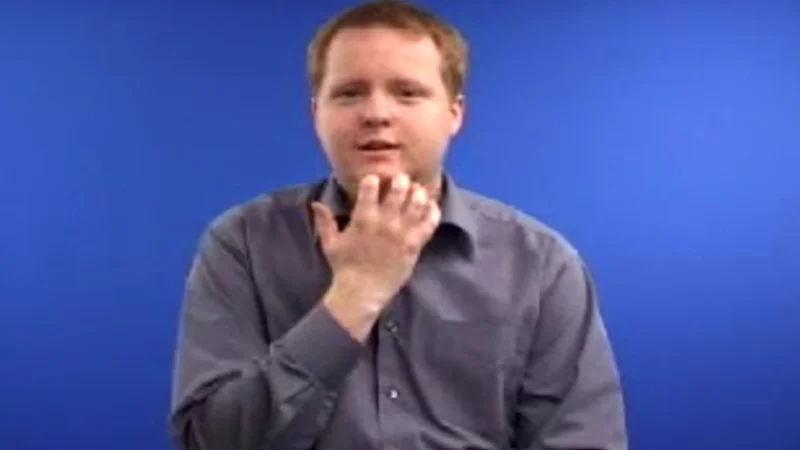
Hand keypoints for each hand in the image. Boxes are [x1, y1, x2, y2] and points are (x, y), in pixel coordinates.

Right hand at [311, 173, 440, 312]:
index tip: (375, 179)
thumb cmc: (345, 267)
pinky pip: (429, 223)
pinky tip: (431, 206)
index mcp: (363, 219)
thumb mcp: (330, 243)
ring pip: (417, 203)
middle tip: (401, 179)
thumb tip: (316, 203)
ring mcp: (402, 233)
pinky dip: (433, 211)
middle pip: (399, 190)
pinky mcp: (415, 245)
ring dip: (418, 193)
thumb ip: (325, 221)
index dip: (374, 179)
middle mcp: (385, 222)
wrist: (362, 293)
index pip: (370, 187)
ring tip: (417, 191)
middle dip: (401, 180)